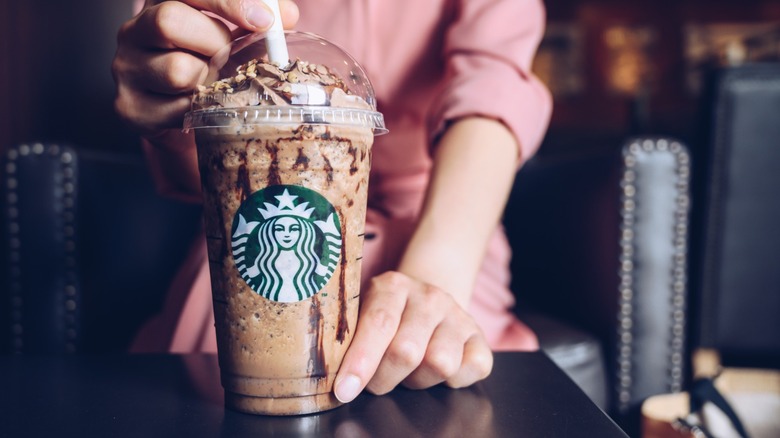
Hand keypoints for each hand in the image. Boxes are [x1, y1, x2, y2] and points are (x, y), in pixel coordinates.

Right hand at [112, 0, 298, 134]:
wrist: (179, 112)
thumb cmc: (208, 62)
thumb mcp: (231, 33)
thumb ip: (256, 18)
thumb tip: (286, 14)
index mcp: (160, 0)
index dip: (227, 1)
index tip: (263, 21)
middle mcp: (133, 30)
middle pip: (170, 21)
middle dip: (215, 42)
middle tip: (229, 57)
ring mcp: (127, 69)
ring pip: (178, 70)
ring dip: (210, 81)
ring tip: (213, 83)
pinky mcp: (131, 108)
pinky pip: (179, 109)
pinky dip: (203, 109)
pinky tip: (203, 105)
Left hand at [333, 272, 493, 401]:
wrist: (425, 300)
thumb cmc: (385, 317)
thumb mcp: (361, 315)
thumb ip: (348, 337)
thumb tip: (334, 376)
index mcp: (393, 286)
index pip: (378, 324)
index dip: (360, 361)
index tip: (344, 390)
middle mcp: (430, 296)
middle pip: (407, 351)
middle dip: (384, 378)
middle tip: (377, 380)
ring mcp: (458, 315)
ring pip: (440, 364)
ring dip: (418, 380)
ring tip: (408, 371)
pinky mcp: (481, 337)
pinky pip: (472, 369)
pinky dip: (453, 381)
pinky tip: (437, 372)